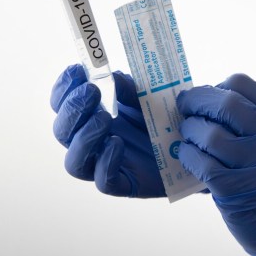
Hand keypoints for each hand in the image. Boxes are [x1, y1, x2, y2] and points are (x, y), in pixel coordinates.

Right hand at [50, 64, 163, 197]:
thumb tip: (110, 77)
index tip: (77, 71)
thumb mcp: (147, 96)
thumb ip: (128, 88)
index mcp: (91, 117)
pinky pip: (104, 182)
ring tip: (105, 118)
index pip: (62, 105)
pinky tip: (118, 143)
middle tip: (92, 91)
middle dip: (72, 109)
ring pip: (75, 163)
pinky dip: (106, 162)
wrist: (193, 144)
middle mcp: (92, 142)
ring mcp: (106, 165)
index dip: (63, 89)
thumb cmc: (164, 118)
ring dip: (84, 138)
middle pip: (62, 132)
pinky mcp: (126, 185)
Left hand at [177, 74, 255, 255]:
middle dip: (196, 101)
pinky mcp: (235, 190)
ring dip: (190, 130)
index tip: (206, 96)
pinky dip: (188, 156)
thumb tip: (201, 97)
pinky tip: (188, 155)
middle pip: (224, 104)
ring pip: (210, 134)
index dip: (216, 87)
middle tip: (183, 105)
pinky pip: (201, 163)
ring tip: (187, 134)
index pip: (241, 84)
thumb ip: (247, 120)